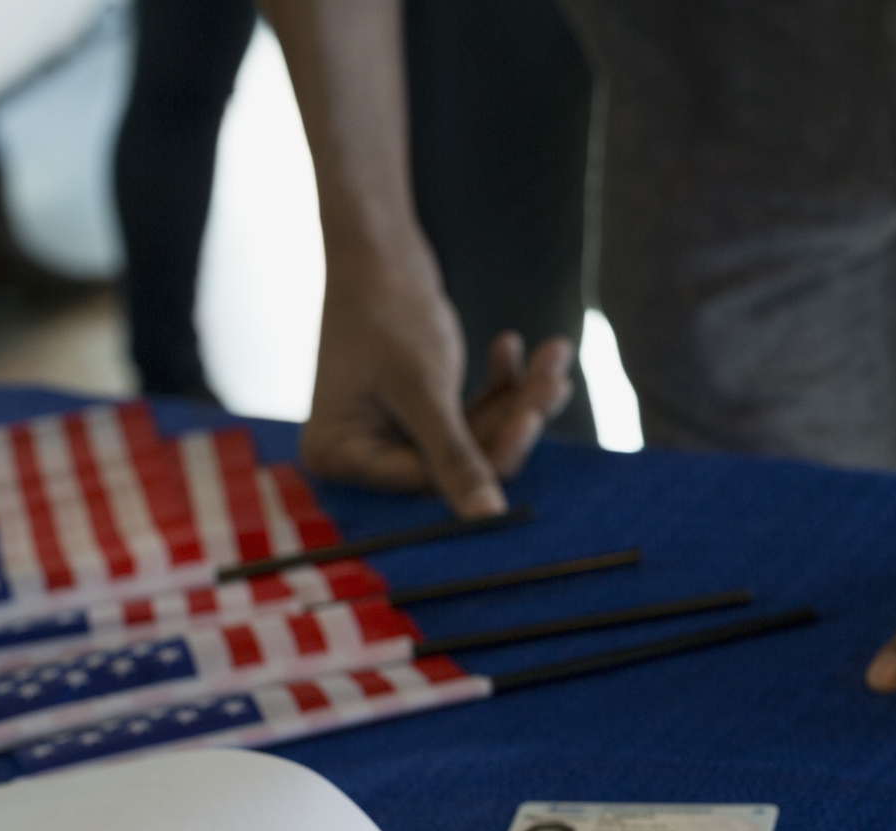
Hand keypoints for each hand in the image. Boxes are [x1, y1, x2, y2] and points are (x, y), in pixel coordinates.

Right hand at [301, 254, 573, 518]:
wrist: (376, 244)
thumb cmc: (385, 309)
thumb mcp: (423, 388)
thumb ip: (456, 457)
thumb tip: (487, 521)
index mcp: (342, 458)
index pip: (431, 482)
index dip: (490, 454)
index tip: (533, 416)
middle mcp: (360, 454)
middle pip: (458, 461)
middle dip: (513, 417)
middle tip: (553, 378)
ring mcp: (389, 432)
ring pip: (474, 434)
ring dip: (518, 397)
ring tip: (553, 354)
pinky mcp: (416, 412)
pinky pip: (469, 412)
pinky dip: (499, 383)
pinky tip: (511, 345)